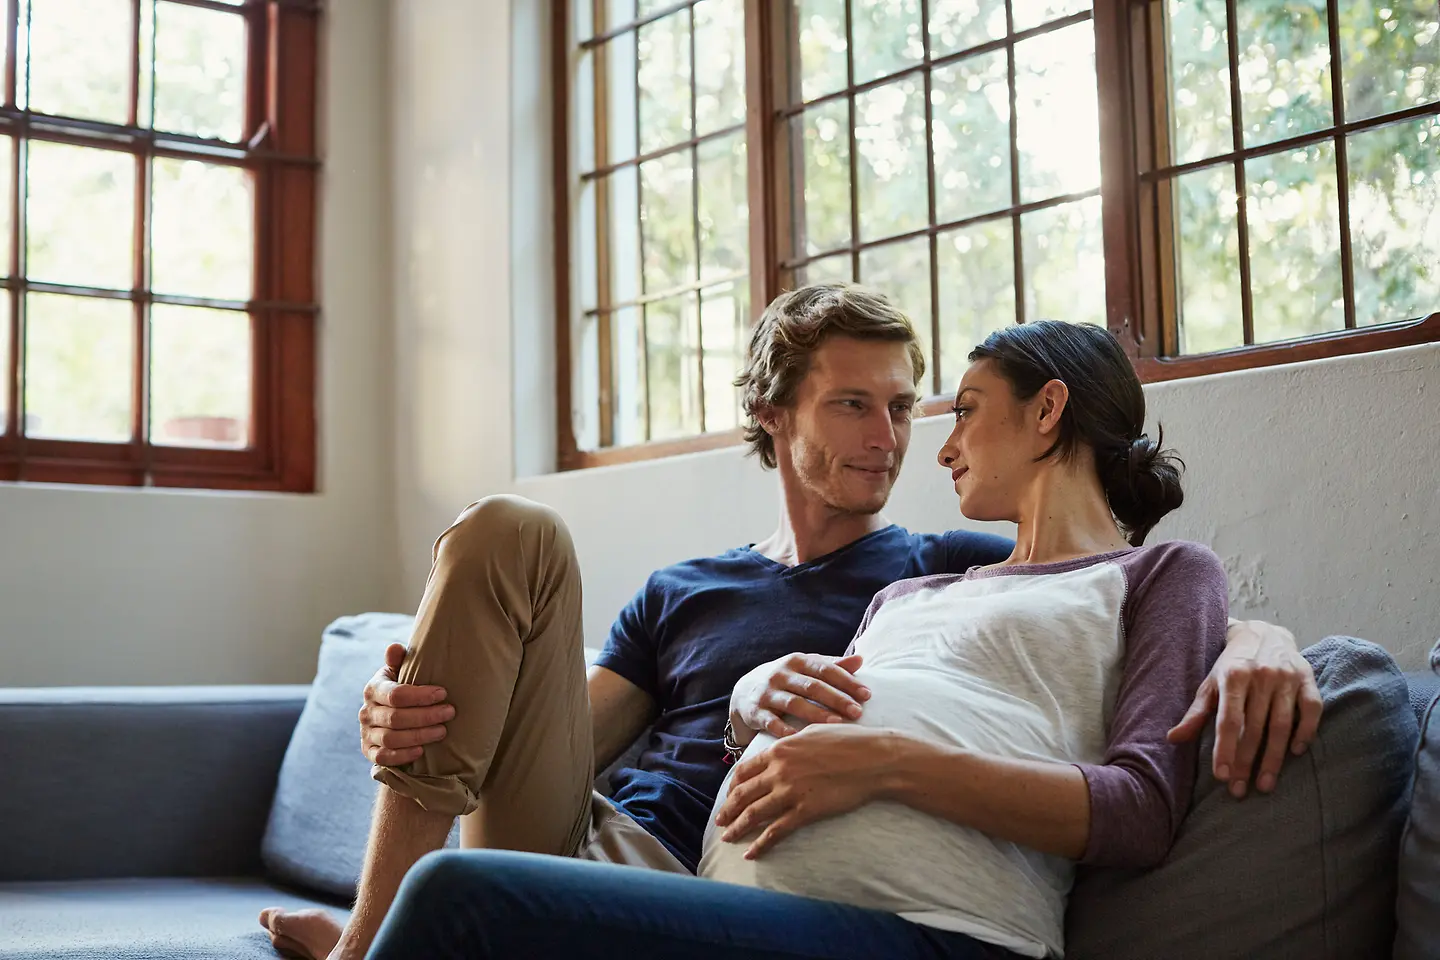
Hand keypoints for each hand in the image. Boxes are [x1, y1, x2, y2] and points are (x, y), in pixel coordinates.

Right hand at [358, 643, 455, 765]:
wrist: (388, 713)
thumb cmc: (401, 689)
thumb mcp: (399, 672)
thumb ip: (398, 660)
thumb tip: (394, 648)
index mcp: (373, 689)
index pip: (396, 694)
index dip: (420, 695)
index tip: (443, 694)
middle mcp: (366, 712)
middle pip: (396, 718)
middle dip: (426, 716)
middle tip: (449, 712)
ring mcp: (366, 733)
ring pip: (391, 738)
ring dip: (419, 736)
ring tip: (442, 731)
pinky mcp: (369, 752)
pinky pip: (383, 757)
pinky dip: (402, 756)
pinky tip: (421, 751)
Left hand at [713, 724, 893, 858]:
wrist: (873, 759)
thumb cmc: (848, 741)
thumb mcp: (813, 733)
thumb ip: (791, 742)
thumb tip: (783, 747)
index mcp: (779, 750)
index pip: (745, 770)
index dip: (733, 786)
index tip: (729, 796)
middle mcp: (779, 770)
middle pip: (743, 793)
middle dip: (728, 809)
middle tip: (720, 820)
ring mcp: (791, 791)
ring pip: (754, 813)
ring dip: (737, 828)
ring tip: (727, 838)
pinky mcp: (806, 811)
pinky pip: (776, 831)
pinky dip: (760, 844)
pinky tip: (751, 853)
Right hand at [729, 652, 869, 741]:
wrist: (745, 691)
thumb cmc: (787, 680)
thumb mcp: (806, 668)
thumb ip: (832, 665)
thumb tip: (860, 659)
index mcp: (798, 661)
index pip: (826, 669)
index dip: (847, 681)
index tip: (867, 695)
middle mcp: (781, 674)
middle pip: (812, 686)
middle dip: (836, 699)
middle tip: (857, 712)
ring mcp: (767, 692)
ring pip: (794, 703)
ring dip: (816, 714)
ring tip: (836, 724)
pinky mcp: (755, 711)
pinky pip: (771, 722)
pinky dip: (785, 731)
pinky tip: (802, 739)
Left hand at [1167, 619, 1321, 797]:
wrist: (1263, 633)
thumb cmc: (1232, 665)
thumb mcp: (1210, 684)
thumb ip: (1196, 713)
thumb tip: (1172, 739)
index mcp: (1232, 677)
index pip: (1228, 720)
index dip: (1225, 749)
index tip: (1222, 776)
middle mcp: (1260, 676)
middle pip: (1254, 728)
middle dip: (1247, 762)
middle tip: (1240, 790)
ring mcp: (1286, 678)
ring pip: (1281, 725)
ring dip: (1274, 758)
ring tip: (1264, 784)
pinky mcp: (1308, 679)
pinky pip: (1311, 710)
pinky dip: (1305, 732)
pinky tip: (1295, 753)